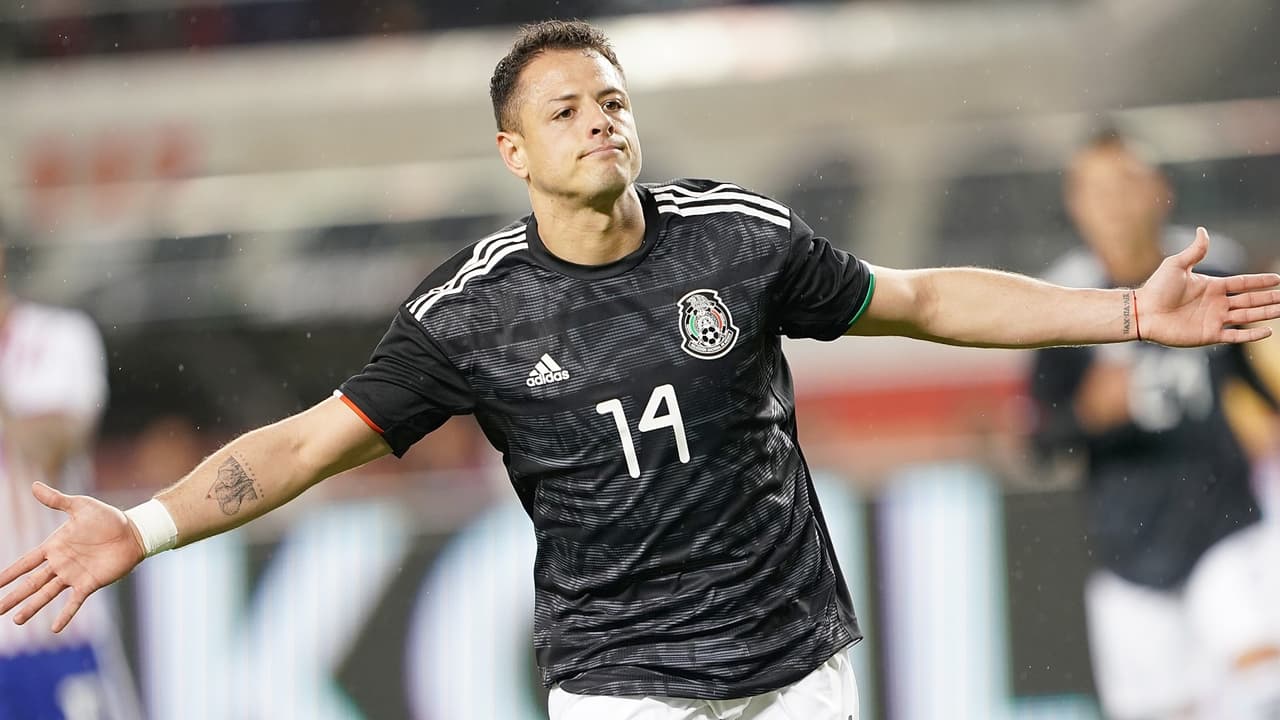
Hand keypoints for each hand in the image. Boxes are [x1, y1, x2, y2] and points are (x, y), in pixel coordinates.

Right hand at [0, 482, 145, 631]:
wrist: (134, 531)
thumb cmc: (108, 518)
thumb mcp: (80, 506)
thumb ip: (57, 500)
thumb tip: (34, 485)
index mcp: (54, 546)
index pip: (25, 562)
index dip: (8, 573)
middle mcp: (60, 564)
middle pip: (31, 583)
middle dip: (13, 595)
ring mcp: (74, 575)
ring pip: (47, 594)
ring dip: (32, 607)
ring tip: (16, 620)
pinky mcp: (90, 583)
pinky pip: (74, 601)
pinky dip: (65, 614)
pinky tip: (54, 628)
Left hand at [1138, 227, 1279, 346]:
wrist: (1143, 312)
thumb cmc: (1156, 288)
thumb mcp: (1177, 265)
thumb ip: (1195, 251)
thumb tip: (1202, 230)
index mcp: (1212, 286)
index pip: (1243, 283)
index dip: (1260, 282)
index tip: (1278, 279)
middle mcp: (1217, 303)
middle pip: (1250, 300)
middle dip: (1269, 298)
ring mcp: (1214, 319)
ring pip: (1247, 316)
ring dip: (1266, 313)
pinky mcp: (1209, 335)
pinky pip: (1235, 335)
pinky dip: (1251, 334)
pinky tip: (1267, 331)